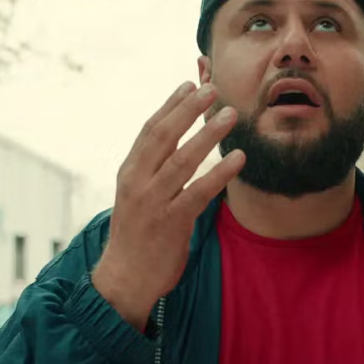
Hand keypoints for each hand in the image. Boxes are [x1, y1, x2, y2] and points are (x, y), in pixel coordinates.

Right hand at [93, 82, 244, 329]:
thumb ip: (154, 171)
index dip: (170, 106)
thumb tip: (175, 145)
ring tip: (230, 116)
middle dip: (188, 110)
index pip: (150, 130)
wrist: (124, 279)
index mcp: (130, 172)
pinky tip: (238, 159)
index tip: (189, 85)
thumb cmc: (137, 237)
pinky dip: (220, 173)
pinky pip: (199, 192)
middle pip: (163, 137)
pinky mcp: (171, 223)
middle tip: (212, 90)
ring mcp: (153, 202)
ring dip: (208, 135)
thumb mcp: (138, 197)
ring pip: (182, 161)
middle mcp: (138, 182)